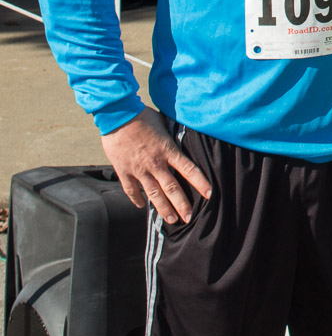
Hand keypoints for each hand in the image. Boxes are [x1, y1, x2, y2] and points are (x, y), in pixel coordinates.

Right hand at [100, 107, 211, 223]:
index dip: (200, 182)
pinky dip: (136, 199)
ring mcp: (138, 169)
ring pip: (153, 193)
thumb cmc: (143, 116)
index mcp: (168, 150)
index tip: (209, 194)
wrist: (118, 115)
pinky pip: (131, 190)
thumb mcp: (164, 123)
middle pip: (172, 188)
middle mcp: (155, 163)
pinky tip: (141, 207)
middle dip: (182, 205)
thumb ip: (171, 136)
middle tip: (190, 218)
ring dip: (163, 208)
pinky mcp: (123, 171)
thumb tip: (182, 139)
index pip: (189, 169)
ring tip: (171, 220)